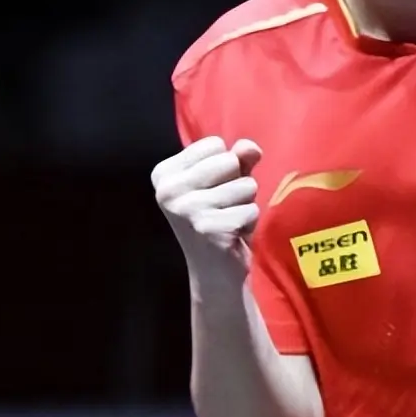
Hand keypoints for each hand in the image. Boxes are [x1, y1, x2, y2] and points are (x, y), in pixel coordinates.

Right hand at [151, 136, 262, 275]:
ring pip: (246, 185)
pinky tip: (232, 234)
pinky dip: (249, 222)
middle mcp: (168, 190)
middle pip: (230, 161)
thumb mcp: (226, 180)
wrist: (214, 272)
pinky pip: (251, 210)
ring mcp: (187, 210)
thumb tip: (250, 148)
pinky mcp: (209, 229)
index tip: (212, 189)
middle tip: (223, 207)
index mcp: (164, 174)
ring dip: (245, 204)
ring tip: (228, 219)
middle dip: (238, 183)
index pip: (214, 144)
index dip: (224, 165)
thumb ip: (239, 158)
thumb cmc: (219, 217)